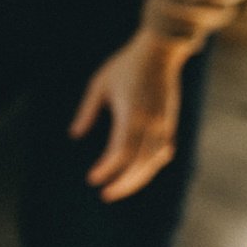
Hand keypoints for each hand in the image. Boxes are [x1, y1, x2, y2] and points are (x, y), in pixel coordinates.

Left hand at [70, 30, 192, 202]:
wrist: (161, 50)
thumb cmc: (126, 65)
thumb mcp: (99, 85)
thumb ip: (88, 111)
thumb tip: (75, 135)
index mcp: (132, 114)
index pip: (121, 151)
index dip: (107, 169)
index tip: (92, 179)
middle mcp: (152, 122)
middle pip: (139, 163)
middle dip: (123, 183)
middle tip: (105, 195)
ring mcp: (165, 124)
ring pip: (153, 162)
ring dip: (137, 179)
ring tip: (119, 188)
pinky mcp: (171, 122)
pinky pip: (163, 152)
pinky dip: (151, 166)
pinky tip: (138, 172)